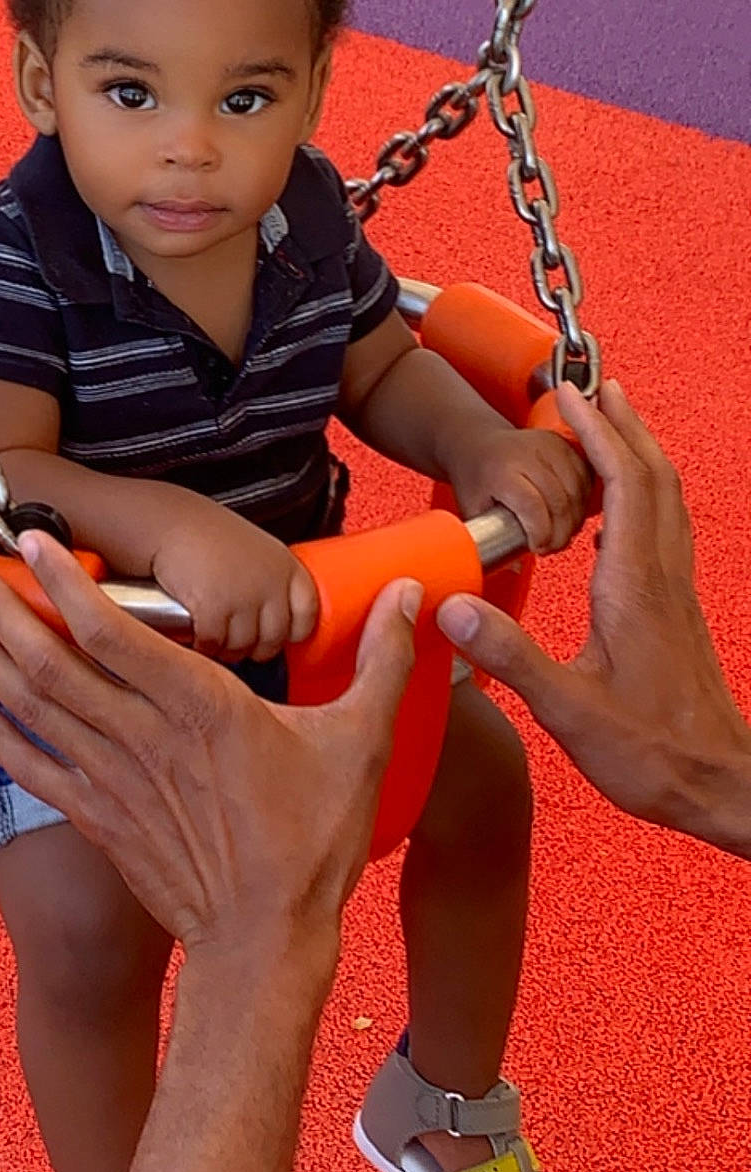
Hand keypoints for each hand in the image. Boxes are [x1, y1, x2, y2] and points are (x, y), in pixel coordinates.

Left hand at [0, 539, 420, 949]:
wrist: (265, 944)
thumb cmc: (313, 841)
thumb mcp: (360, 742)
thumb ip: (383, 663)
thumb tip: (418, 597)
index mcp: (201, 706)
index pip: (120, 631)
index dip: (70, 583)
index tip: (30, 540)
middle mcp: (144, 736)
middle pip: (56, 663)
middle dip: (0, 610)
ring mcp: (114, 780)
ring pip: (35, 707)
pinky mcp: (100, 820)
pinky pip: (36, 770)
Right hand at [148, 508, 319, 660]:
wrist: (168, 522)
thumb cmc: (206, 533)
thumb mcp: (256, 549)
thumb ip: (271, 580)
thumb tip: (275, 618)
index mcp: (286, 567)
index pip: (307, 617)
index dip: (290, 632)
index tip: (274, 634)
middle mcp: (271, 584)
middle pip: (274, 640)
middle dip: (253, 647)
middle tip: (235, 638)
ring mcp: (244, 598)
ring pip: (243, 647)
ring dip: (226, 649)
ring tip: (214, 635)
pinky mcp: (214, 610)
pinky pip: (214, 644)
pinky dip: (203, 645)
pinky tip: (196, 634)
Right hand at [438, 381, 750, 857]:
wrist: (720, 784)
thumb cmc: (652, 753)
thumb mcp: (568, 709)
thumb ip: (510, 655)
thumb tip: (453, 610)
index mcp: (633, 587)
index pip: (622, 486)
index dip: (598, 434)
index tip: (571, 398)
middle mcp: (661, 577)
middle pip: (653, 478)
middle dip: (625, 426)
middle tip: (600, 387)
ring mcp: (675, 592)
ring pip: (667, 500)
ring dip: (641, 453)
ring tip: (616, 427)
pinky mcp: (677, 610)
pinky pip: (666, 528)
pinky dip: (646, 495)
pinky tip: (622, 509)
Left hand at [451, 422, 591, 552]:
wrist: (477, 442)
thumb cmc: (474, 475)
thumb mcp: (470, 508)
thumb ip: (488, 539)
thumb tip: (513, 568)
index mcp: (502, 470)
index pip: (533, 506)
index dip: (541, 533)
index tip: (537, 548)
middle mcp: (528, 454)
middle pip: (560, 502)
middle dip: (560, 534)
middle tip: (550, 547)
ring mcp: (549, 446)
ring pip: (577, 492)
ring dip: (575, 520)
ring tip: (560, 533)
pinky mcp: (564, 444)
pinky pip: (586, 479)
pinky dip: (583, 501)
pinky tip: (571, 514)